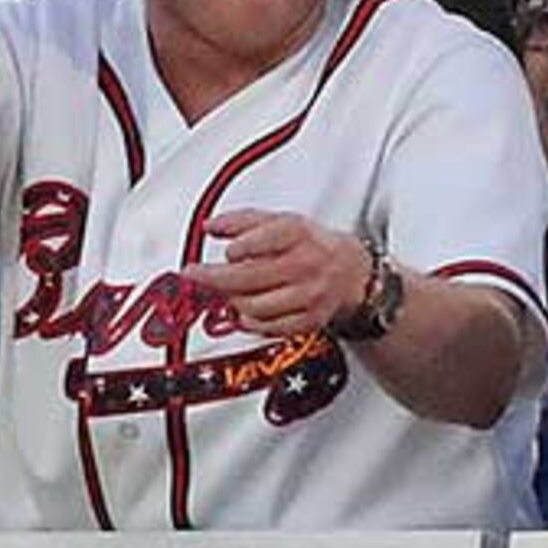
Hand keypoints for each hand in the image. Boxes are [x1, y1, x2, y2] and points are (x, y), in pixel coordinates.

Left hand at [192, 210, 371, 337]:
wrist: (352, 273)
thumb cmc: (313, 246)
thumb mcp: (281, 221)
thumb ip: (243, 220)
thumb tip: (210, 227)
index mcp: (298, 234)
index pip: (260, 241)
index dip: (237, 248)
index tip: (226, 252)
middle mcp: (305, 265)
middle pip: (247, 278)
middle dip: (213, 278)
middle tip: (195, 275)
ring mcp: (308, 296)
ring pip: (253, 306)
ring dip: (231, 300)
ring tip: (227, 292)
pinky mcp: (309, 321)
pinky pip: (268, 327)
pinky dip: (249, 322)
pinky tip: (245, 311)